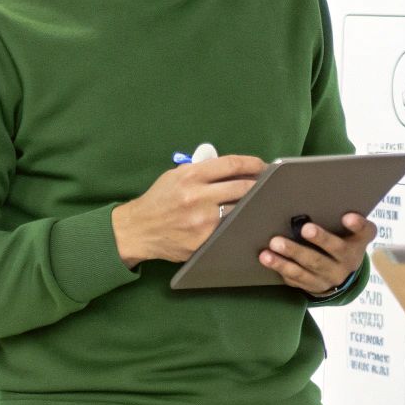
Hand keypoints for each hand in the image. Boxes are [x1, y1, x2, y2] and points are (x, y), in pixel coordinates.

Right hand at [111, 155, 266, 267]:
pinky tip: (245, 220)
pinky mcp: (203, 240)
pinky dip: (239, 223)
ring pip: (241, 209)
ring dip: (253, 206)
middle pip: (244, 187)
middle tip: (267, 185)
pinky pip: (230, 229)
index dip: (254, 163)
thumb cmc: (159, 199)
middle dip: (259, 185)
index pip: (232, 164)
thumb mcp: (176, 176)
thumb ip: (203, 170)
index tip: (264, 166)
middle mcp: (198, 196)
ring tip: (259, 203)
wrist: (137, 229)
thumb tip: (235, 168)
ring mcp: (202, 221)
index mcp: (191, 176)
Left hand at [261, 212, 377, 294]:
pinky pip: (296, 278)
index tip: (347, 216)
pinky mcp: (313, 286)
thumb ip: (336, 216)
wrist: (340, 275)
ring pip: (310, 267)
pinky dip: (281, 267)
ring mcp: (330, 277)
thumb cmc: (340, 240)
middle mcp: (348, 261)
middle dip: (320, 239)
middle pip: (335, 250)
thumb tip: (311, 196)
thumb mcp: (348, 231)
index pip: (365, 231)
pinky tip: (267, 258)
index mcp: (359, 242)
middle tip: (304, 228)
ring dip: (291, 255)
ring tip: (274, 244)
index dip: (357, 225)